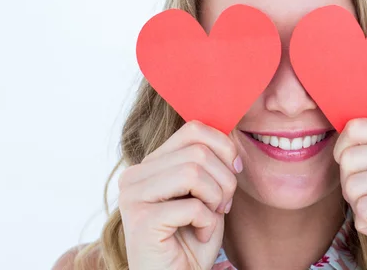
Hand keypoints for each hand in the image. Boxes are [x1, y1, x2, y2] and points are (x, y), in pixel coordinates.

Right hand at [118, 120, 240, 269]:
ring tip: (211, 218)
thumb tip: (229, 132)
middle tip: (223, 205)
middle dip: (224, 180)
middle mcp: (135, 175)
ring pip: (193, 172)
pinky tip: (199, 235)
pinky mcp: (140, 221)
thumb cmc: (193, 238)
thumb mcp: (207, 191)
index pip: (193, 128)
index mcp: (151, 163)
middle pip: (198, 151)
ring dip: (216, 199)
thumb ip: (210, 161)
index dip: (224, 148)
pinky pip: (191, 207)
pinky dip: (207, 223)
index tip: (234, 173)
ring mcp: (132, 197)